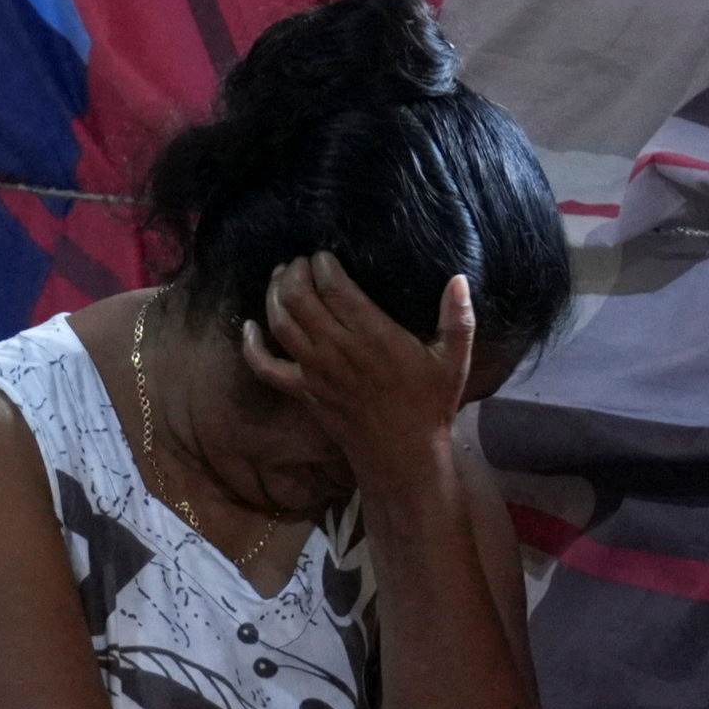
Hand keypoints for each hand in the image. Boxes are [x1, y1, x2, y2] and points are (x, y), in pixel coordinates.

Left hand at [242, 257, 471, 492]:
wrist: (401, 454)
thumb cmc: (429, 404)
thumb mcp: (454, 359)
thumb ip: (458, 317)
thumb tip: (460, 279)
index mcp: (373, 334)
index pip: (333, 287)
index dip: (321, 264)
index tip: (323, 254)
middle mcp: (337, 349)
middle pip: (299, 299)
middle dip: (293, 273)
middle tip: (298, 261)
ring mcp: (315, 371)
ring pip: (280, 324)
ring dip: (274, 296)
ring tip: (280, 277)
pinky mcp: (303, 391)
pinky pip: (265, 368)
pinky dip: (251, 346)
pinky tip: (248, 327)